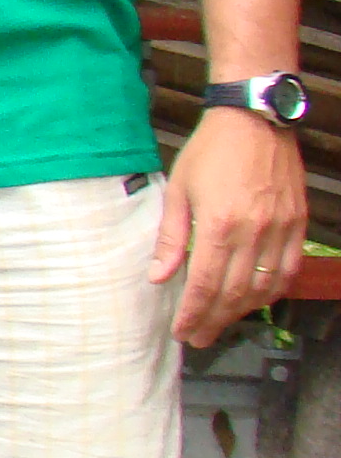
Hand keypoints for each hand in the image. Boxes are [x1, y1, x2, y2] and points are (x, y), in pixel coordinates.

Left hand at [156, 110, 311, 345]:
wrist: (255, 119)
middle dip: (215, 320)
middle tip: (199, 338)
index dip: (194, 314)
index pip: (206, 284)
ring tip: (221, 323)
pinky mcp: (298, 222)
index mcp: (220, 225)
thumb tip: (159, 277)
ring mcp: (281, 228)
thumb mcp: (178, 190)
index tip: (183, 332)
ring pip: (265, 286)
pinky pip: (289, 268)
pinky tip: (256, 300)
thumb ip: (171, 238)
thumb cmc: (210, 151)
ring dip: (243, 311)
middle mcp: (255, 232)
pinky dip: (273, 290)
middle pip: (235, 293)